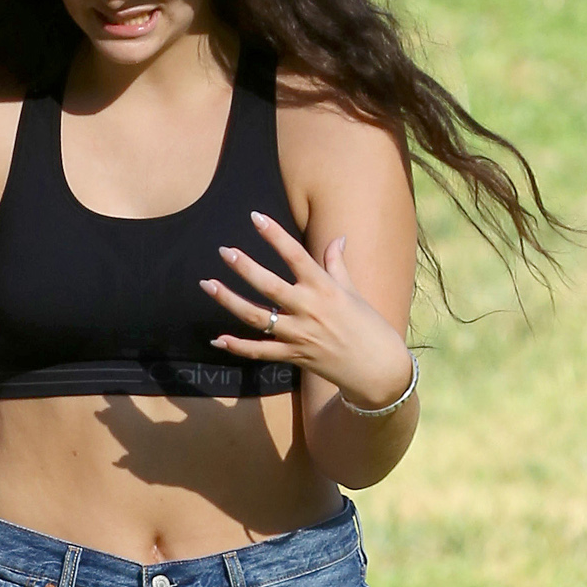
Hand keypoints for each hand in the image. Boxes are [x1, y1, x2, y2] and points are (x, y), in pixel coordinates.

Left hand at [203, 215, 413, 406]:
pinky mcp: (294, 357)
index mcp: (325, 289)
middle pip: (270, 286)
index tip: (255, 217)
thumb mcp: (353, 292)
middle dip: (244, 267)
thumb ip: (337, 265)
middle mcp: (310, 310)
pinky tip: (218, 339)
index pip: (296, 256)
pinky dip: (238, 346)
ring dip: (230, 301)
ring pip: (257, 317)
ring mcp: (299, 335)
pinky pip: (260, 352)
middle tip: (224, 251)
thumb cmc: (368, 326)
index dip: (275, 235)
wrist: (378, 369)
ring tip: (208, 285)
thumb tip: (338, 238)